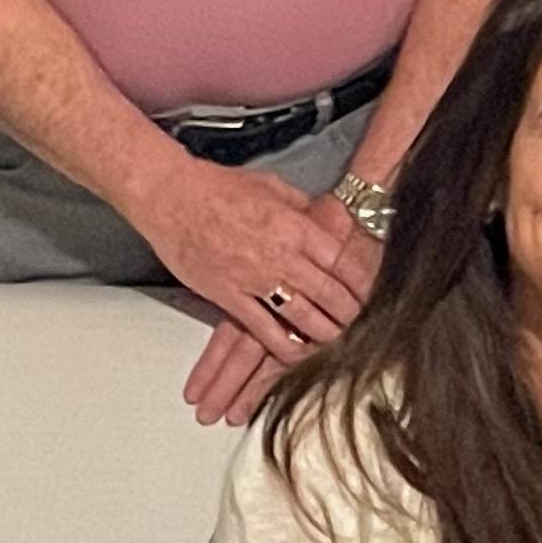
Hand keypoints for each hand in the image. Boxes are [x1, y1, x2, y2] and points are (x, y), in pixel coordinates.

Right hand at [144, 164, 378, 416]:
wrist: (171, 196)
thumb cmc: (217, 187)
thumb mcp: (274, 187)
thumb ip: (301, 208)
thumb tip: (321, 218)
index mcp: (296, 227)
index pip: (343, 261)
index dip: (361, 281)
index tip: (370, 291)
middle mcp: (281, 256)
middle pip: (330, 293)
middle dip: (349, 311)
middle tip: (359, 322)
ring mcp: (255, 279)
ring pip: (302, 316)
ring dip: (324, 333)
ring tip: (336, 340)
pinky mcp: (228, 296)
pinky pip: (262, 330)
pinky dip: (282, 345)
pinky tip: (294, 355)